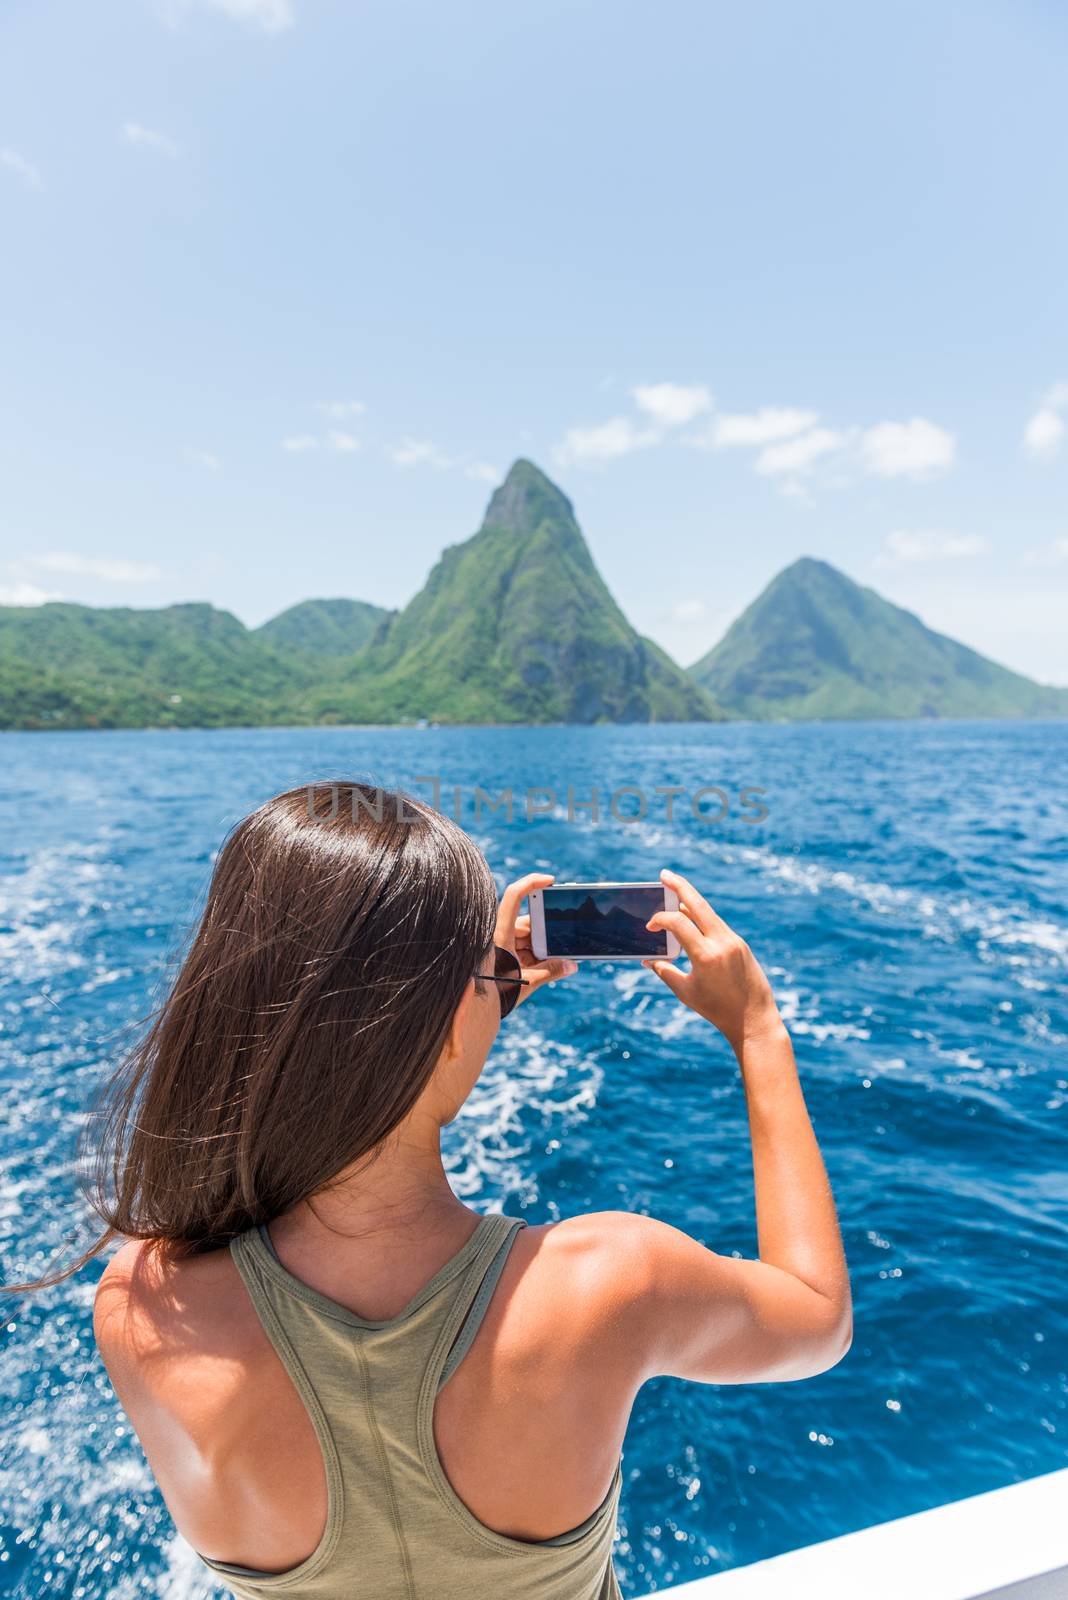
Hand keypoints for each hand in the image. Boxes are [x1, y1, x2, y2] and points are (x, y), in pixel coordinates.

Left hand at [494, 873, 577, 1006]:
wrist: (476, 1012)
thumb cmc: (496, 994)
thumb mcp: (527, 982)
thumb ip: (551, 971)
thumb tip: (572, 965)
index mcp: (501, 933)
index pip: (514, 897)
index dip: (531, 882)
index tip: (551, 881)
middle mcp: (500, 934)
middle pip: (529, 922)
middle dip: (546, 934)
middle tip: (559, 946)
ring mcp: (502, 943)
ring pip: (527, 937)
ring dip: (541, 949)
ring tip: (548, 964)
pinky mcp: (504, 954)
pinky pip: (523, 947)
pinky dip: (535, 956)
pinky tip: (544, 967)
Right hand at [643, 868, 783, 1055]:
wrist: (754, 1020)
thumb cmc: (716, 1009)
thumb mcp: (685, 992)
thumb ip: (664, 972)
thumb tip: (647, 960)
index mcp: (706, 956)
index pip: (678, 922)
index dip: (660, 919)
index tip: (649, 927)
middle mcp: (722, 943)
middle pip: (698, 904)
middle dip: (679, 886)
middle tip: (664, 874)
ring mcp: (734, 941)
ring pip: (708, 912)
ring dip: (690, 901)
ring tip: (674, 892)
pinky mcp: (740, 944)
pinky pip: (717, 924)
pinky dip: (702, 918)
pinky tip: (691, 917)